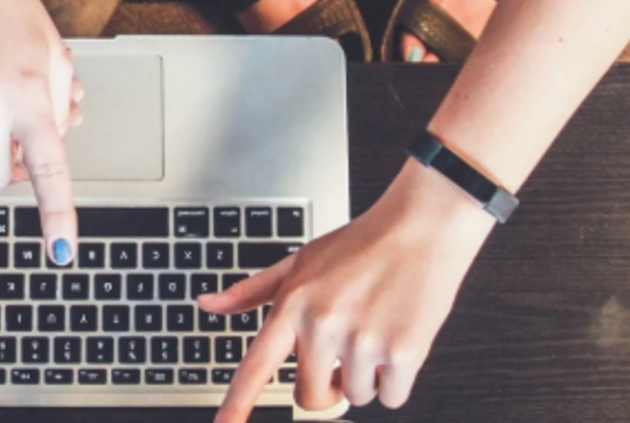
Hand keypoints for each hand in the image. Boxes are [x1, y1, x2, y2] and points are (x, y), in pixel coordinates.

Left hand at [200, 159, 497, 418]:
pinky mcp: (403, 351)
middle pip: (311, 398)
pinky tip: (399, 337)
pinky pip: (392, 397)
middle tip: (345, 354)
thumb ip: (251, 292)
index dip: (236, 404)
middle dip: (328, 388)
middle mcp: (323, 324)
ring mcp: (363, 339)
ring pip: (357, 396)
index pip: (256, 366)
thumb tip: (207, 304)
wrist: (423, 225)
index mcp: (293, 305)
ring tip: (376, 328)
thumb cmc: (362, 244)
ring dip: (368, 376)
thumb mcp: (299, 261)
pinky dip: (397, 379)